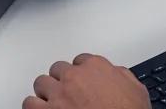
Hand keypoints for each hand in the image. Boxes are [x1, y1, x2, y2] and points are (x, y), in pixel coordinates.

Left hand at [23, 53, 150, 108]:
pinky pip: (29, 103)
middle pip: (58, 69)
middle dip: (61, 80)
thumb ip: (122, 76)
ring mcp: (59, 95)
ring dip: (45, 93)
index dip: (81, 73)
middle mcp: (74, 77)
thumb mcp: (136, 90)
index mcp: (96, 67)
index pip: (80, 60)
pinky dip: (33, 107)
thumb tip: (117, 74)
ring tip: (49, 101)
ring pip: (41, 83)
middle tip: (65, 92)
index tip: (81, 81)